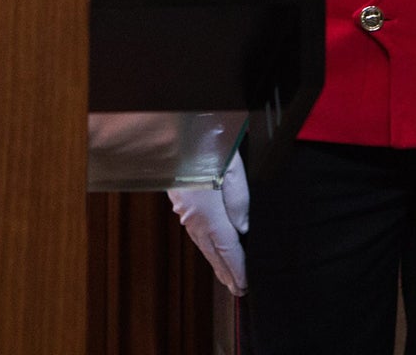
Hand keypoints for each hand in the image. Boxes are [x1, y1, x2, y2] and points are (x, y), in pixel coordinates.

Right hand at [167, 152, 250, 295]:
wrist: (170, 125)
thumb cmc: (204, 141)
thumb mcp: (232, 168)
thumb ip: (239, 201)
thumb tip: (242, 229)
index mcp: (207, 212)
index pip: (228, 248)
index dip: (238, 269)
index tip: (246, 285)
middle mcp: (192, 216)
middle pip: (213, 251)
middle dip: (226, 271)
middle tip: (237, 290)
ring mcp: (183, 208)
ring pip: (202, 242)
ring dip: (216, 260)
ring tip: (226, 275)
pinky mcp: (180, 199)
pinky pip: (195, 230)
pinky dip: (206, 245)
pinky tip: (211, 246)